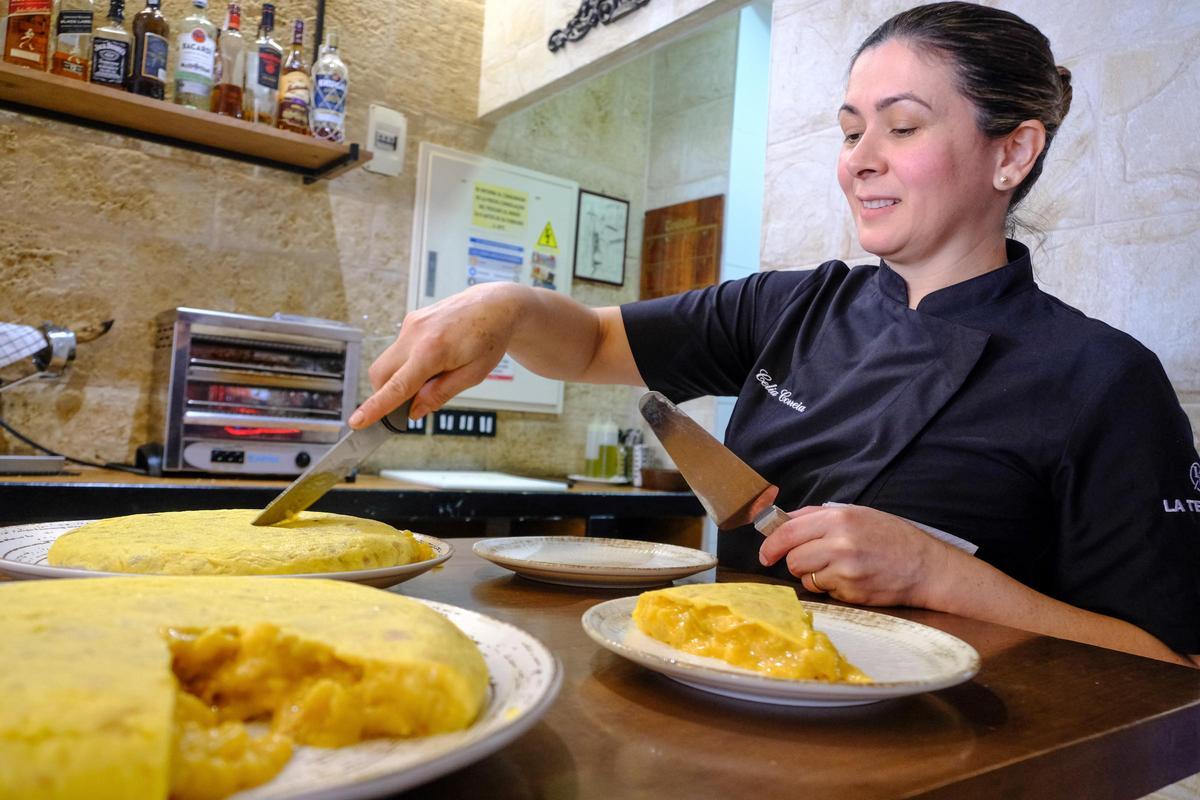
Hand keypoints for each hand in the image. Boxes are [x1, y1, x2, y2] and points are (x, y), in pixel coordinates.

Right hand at [349, 283, 524, 427]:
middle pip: (380, 374)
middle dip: (386, 393)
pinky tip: (434, 359)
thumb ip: (440, 394)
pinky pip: (399, 349)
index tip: (357, 421)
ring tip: (434, 375)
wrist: (495, 304)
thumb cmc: (489, 337)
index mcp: (432, 351)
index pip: (397, 386)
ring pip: (388, 361)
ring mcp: (411, 325)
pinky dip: (408, 362)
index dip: (375, 407)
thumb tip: (414, 411)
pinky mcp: (412, 320)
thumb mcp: (473, 375)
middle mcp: (415, 335)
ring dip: (400, 376)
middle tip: (412, 401)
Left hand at [758, 504, 949, 606]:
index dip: (771, 544)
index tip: (766, 553)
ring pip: (806, 578)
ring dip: (814, 575)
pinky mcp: (851, 592)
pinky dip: (831, 588)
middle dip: (796, 561)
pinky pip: (825, 592)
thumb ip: (818, 517)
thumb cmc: (892, 537)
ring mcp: (845, 571)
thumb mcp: (858, 514)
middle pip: (793, 559)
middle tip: (812, 559)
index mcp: (839, 519)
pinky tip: (851, 579)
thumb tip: (783, 522)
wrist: (926, 567)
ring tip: (839, 568)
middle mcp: (840, 544)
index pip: (788, 532)